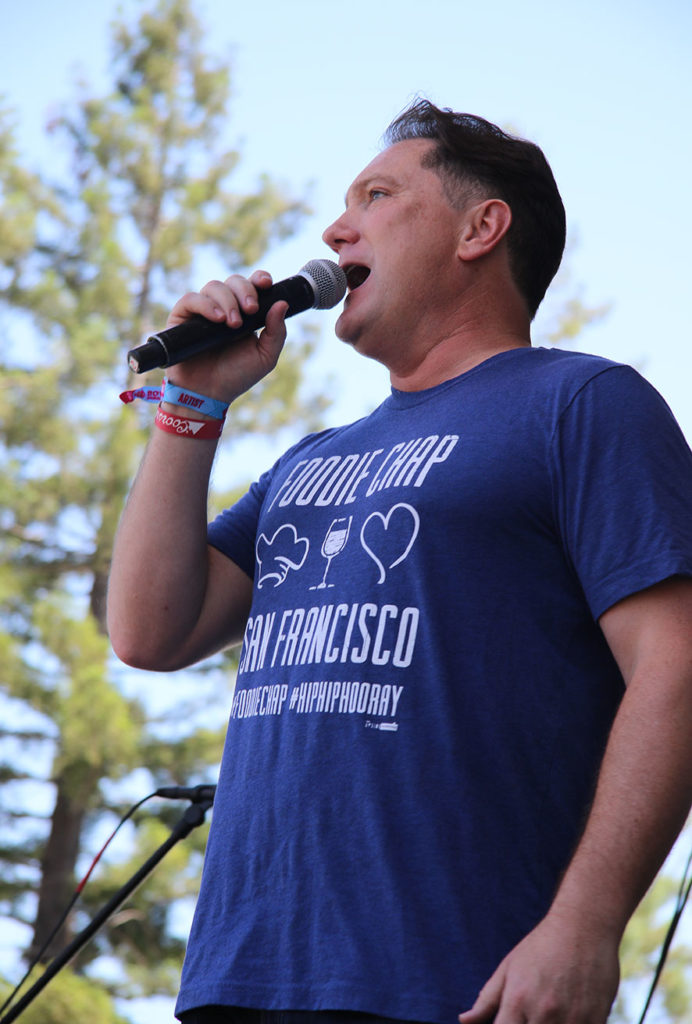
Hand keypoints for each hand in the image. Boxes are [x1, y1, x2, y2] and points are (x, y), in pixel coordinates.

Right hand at [163, 269, 287, 403]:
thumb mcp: (265, 357)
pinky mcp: (182, 317)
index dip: (259, 278)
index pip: (251, 285)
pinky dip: (205, 304)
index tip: (267, 284)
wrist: (208, 394)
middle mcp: (223, 307)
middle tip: (251, 310)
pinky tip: (217, 319)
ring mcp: (202, 310)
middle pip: (234, 281)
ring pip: (214, 286)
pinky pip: (191, 299)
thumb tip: (282, 303)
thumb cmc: (236, 376)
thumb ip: (277, 332)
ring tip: (233, 324)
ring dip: (227, 301)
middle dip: (245, 291)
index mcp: (245, 313)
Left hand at [458, 910, 619, 1023]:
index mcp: (518, 1000)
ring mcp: (572, 1019)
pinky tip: (568, 1015)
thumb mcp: (509, 967)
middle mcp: (544, 1013)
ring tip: (548, 1013)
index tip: (507, 1023)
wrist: (583, 926)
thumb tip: (464, 1020)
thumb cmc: (541, 946)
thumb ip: (487, 999)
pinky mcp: (596, 1020)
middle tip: (527, 1016)